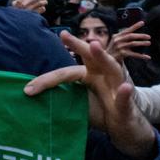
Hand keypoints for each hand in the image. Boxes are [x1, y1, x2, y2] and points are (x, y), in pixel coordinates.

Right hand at [12, 0, 47, 13]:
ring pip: (40, 3)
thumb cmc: (14, 14)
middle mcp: (25, 5)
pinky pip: (41, 10)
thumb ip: (17, 1)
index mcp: (21, 1)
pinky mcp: (33, 15)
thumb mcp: (13, 5)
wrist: (13, 23)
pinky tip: (42, 8)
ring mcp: (30, 10)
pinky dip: (43, 8)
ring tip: (45, 2)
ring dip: (44, 2)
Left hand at [24, 31, 156, 159]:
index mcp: (89, 75)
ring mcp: (116, 86)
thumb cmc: (99, 109)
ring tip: (94, 45)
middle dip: (78, 46)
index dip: (52, 72)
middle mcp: (102, 75)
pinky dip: (125, 93)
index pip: (67, 71)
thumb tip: (36, 100)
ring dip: (102, 56)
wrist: (122, 125)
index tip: (33, 60)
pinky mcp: (125, 104)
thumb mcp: (78, 102)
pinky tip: (125, 87)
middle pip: (90, 58)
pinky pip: (125, 98)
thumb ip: (62, 98)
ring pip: (111, 68)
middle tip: (65, 35)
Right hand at [107, 20, 150, 61]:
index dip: (135, 26)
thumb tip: (136, 34)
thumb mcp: (116, 42)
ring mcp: (119, 47)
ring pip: (133, 43)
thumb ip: (124, 38)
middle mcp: (117, 40)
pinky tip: (147, 57)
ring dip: (142, 43)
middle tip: (148, 37)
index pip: (127, 30)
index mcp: (116, 36)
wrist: (107, 61)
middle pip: (131, 36)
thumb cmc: (114, 51)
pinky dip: (141, 55)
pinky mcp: (121, 54)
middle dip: (141, 35)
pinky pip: (134, 54)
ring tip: (148, 43)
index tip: (142, 22)